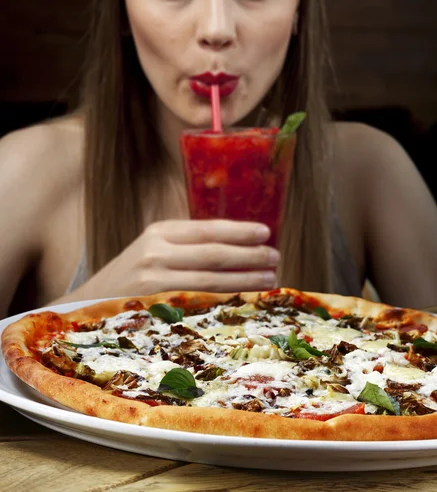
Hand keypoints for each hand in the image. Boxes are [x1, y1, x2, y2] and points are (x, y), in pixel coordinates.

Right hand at [83, 220, 279, 299]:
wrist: (84, 306)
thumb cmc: (128, 278)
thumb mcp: (151, 251)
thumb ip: (185, 246)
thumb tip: (236, 248)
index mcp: (158, 232)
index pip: (208, 229)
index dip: (240, 231)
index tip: (266, 232)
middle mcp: (156, 252)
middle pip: (214, 253)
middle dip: (249, 255)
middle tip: (275, 258)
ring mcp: (153, 280)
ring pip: (210, 280)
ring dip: (245, 279)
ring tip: (270, 279)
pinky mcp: (153, 306)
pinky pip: (198, 303)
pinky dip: (225, 300)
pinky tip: (244, 300)